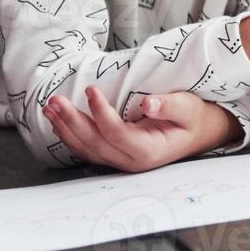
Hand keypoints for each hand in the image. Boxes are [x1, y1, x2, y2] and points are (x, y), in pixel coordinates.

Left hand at [42, 85, 237, 170]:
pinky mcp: (115, 156)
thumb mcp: (189, 108)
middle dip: (72, 121)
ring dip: (65, 128)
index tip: (91, 89)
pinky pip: (88, 149)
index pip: (117, 134)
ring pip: (86, 149)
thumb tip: (148, 103)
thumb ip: (170, 106)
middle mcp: (131, 162)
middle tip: (56, 99)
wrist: (200, 134)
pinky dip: (70, 135)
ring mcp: (122, 161)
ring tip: (49, 108)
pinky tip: (58, 121)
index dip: (100, 113)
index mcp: (149, 152)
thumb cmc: (195, 119)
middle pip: (95, 143)